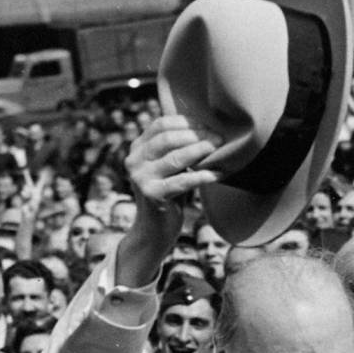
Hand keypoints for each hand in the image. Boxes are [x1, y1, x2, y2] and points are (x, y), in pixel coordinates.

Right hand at [125, 116, 220, 246]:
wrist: (155, 230)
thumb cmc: (169, 193)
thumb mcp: (169, 165)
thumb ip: (177, 147)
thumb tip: (207, 125)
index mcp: (137, 148)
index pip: (161, 124)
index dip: (187, 122)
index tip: (209, 126)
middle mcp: (134, 160)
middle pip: (167, 139)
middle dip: (196, 136)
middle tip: (219, 139)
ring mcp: (140, 178)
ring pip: (174, 158)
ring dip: (200, 151)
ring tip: (218, 150)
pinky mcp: (152, 195)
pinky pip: (182, 181)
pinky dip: (202, 176)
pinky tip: (217, 174)